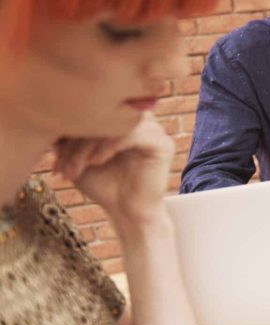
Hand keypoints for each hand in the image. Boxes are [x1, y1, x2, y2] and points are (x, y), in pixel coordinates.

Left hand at [52, 113, 173, 230]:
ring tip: (79, 167)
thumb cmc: (104, 186)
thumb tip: (50, 119)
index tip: (54, 160)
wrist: (127, 213)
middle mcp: (140, 120)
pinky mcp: (163, 144)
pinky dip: (108, 147)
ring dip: (90, 145)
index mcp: (122, 118)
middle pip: (102, 115)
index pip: (90, 111)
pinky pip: (132, 135)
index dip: (68, 131)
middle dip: (77, 140)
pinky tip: (97, 162)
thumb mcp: (78, 158)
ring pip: (115, 125)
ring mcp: (154, 130)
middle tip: (63, 166)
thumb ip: (67, 137)